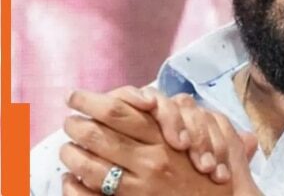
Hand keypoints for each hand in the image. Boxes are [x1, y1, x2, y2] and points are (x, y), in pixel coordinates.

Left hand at [61, 88, 261, 194]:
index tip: (75, 96)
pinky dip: (74, 187)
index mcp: (164, 137)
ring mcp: (140, 187)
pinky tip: (69, 179)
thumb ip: (179, 113)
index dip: (91, 101)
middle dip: (76, 124)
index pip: (119, 111)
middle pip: (98, 135)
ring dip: (71, 154)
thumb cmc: (216, 168)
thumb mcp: (209, 131)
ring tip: (66, 148)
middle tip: (68, 120)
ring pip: (90, 167)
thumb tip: (145, 99)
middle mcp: (150, 160)